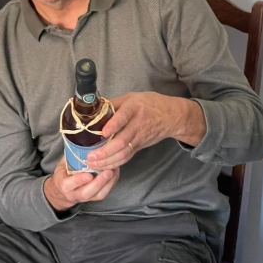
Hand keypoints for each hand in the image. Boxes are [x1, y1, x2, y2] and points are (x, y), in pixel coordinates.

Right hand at [43, 156, 119, 211]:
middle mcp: (74, 194)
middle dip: (98, 183)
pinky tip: (116, 172)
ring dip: (108, 183)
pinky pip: (104, 193)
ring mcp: (85, 198)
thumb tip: (80, 136)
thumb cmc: (65, 172)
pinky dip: (112, 183)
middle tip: (108, 172)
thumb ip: (71, 154)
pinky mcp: (94, 197)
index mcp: (63, 184)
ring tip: (114, 171)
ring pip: (98, 195)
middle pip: (86, 193)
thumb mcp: (63, 163)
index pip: (69, 184)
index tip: (88, 175)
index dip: (79, 180)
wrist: (63, 190)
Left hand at [87, 92, 205, 170]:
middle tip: (91, 157)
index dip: (114, 125)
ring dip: (108, 160)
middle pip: (122, 141)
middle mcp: (137, 124)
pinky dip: (115, 163)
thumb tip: (93, 109)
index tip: (103, 133)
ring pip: (124, 152)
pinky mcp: (140, 146)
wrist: (171, 116)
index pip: (124, 117)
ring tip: (93, 163)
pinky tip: (104, 166)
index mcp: (134, 108)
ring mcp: (139, 138)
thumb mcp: (131, 97)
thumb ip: (114, 103)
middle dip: (106, 151)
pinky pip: (127, 156)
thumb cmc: (149, 104)